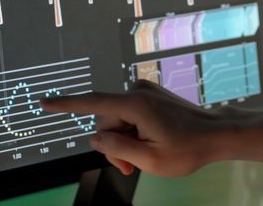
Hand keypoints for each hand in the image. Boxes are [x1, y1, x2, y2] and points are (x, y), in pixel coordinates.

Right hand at [40, 80, 234, 176]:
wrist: (218, 134)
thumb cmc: (188, 149)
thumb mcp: (149, 159)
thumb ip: (117, 149)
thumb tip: (95, 138)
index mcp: (135, 104)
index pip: (93, 104)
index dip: (66, 105)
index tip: (44, 101)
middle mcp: (138, 92)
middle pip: (107, 123)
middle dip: (113, 147)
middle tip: (131, 170)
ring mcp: (146, 92)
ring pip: (118, 122)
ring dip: (125, 143)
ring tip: (144, 159)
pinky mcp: (151, 97)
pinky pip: (130, 117)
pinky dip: (134, 134)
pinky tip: (151, 144)